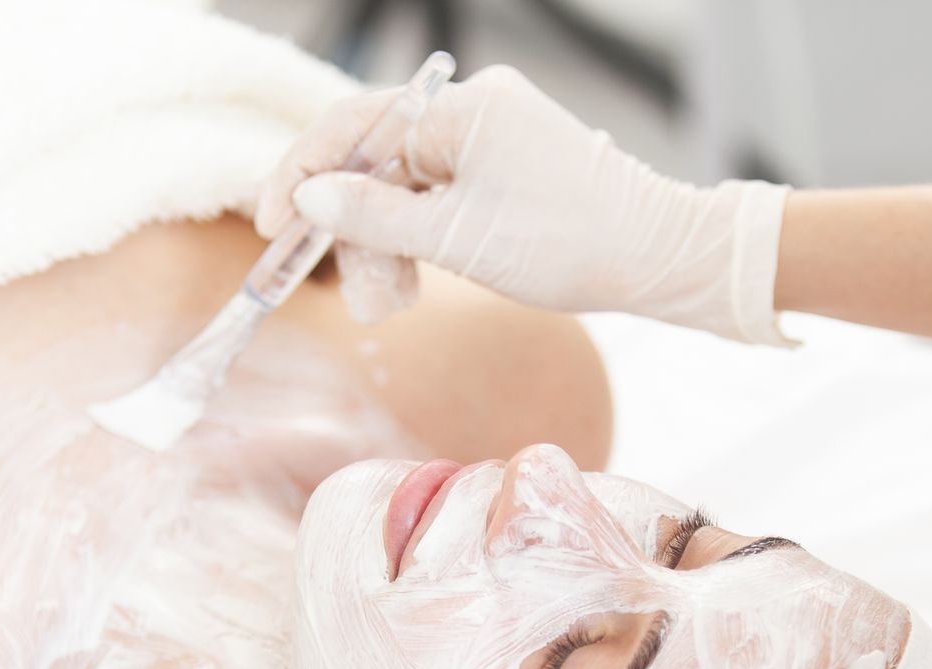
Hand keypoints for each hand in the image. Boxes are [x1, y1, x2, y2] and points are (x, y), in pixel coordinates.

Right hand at [255, 66, 790, 342]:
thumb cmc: (569, 244)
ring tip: (391, 299)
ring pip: (405, 183)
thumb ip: (375, 217)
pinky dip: (419, 236)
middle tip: (341, 285)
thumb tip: (310, 196)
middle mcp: (475, 107)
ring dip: (386, 242)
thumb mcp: (457, 238)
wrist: (658, 258)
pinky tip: (415, 279)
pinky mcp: (506, 163)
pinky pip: (438, 192)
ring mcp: (493, 134)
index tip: (272, 225)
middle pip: (377, 158)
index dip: (302, 174)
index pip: (353, 125)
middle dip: (353, 226)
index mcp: (462, 108)